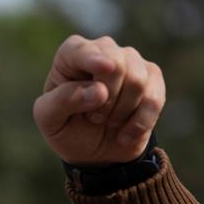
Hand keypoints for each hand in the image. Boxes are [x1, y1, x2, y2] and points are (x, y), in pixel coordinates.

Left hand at [33, 35, 165, 165]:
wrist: (94, 153)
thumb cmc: (67, 129)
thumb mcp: (50, 120)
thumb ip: (62, 102)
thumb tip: (98, 91)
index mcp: (70, 57)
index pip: (79, 50)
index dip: (92, 58)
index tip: (104, 68)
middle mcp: (103, 51)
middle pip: (116, 64)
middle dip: (106, 101)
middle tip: (93, 117)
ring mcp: (130, 61)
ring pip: (137, 81)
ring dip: (120, 113)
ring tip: (107, 122)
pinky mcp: (152, 78)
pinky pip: (154, 98)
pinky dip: (139, 123)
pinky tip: (124, 134)